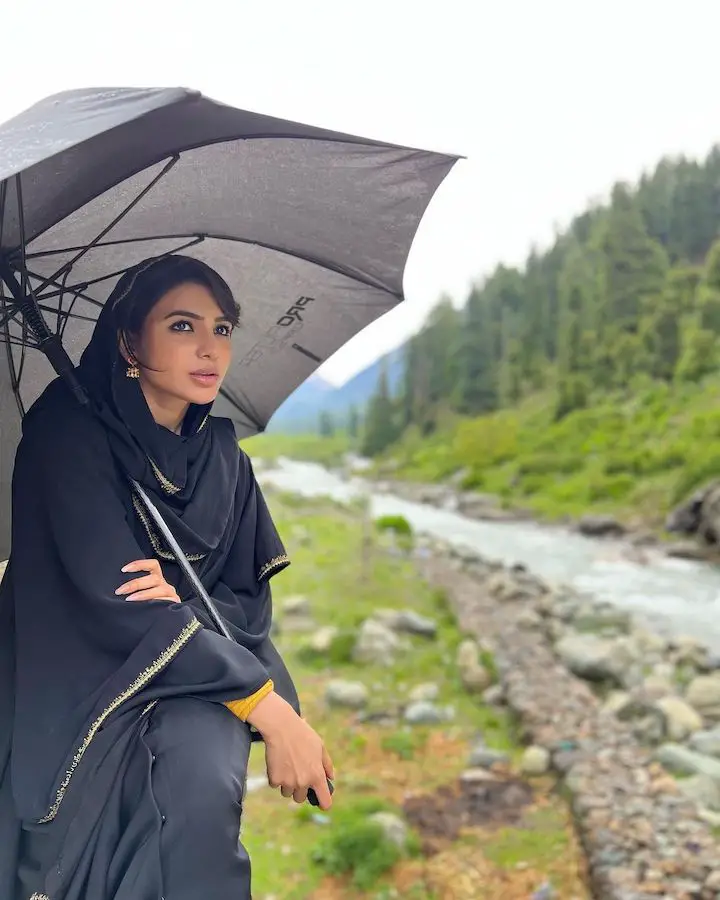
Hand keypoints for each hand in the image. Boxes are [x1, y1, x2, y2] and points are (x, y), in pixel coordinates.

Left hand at [115, 558, 180, 602]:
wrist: (162, 622)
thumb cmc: (147, 606)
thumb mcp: (140, 594)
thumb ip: (134, 590)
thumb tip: (118, 590)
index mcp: (156, 578)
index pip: (152, 565)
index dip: (139, 564)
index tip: (124, 570)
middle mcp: (163, 584)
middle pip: (154, 578)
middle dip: (135, 584)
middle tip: (121, 591)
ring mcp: (170, 594)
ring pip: (161, 589)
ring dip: (144, 594)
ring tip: (130, 599)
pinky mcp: (174, 603)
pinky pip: (167, 601)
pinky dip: (157, 603)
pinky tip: (147, 607)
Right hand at [246, 691, 334, 808]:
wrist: (281, 727)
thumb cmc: (303, 735)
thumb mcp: (320, 746)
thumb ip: (327, 764)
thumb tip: (331, 778)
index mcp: (317, 775)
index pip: (325, 802)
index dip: (323, 803)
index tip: (320, 801)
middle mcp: (303, 782)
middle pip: (300, 798)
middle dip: (299, 789)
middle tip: (297, 773)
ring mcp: (288, 782)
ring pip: (287, 792)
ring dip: (287, 784)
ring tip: (287, 765)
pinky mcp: (275, 779)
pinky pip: (275, 784)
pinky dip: (276, 777)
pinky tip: (278, 762)